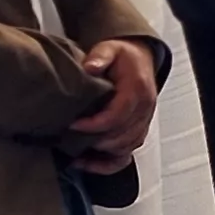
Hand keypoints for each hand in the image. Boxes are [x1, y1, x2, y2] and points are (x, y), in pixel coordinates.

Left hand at [64, 37, 157, 169]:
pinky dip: (108, 165)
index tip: (73, 125)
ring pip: (124, 148)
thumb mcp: (110, 49)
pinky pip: (126, 156)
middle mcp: (145, 110)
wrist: (138, 60)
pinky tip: (88, 164)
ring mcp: (143, 123)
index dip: (94, 125)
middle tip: (69, 138)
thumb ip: (100, 57)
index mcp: (138, 90)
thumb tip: (90, 67)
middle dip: (94, 140)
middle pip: (121, 136)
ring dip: (100, 153)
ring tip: (75, 151)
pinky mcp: (138, 132)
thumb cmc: (122, 57)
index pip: (118, 116)